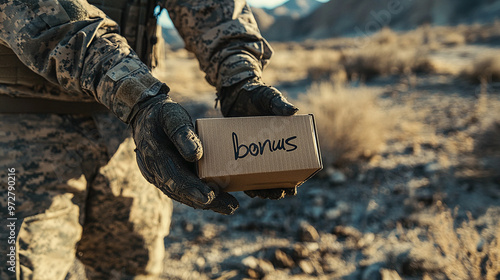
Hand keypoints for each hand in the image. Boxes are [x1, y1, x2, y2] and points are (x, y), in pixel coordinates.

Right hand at [131, 92, 238, 214]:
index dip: (193, 188)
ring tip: (228, 206)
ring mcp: (158, 176)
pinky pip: (182, 190)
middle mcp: (154, 170)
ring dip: (205, 203)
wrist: (145, 116)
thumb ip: (181, 133)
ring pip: (182, 194)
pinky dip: (198, 197)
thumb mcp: (171, 116)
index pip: (174, 177)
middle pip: (181, 191)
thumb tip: (196, 155)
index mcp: (154, 155)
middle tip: (230, 207)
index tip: (211, 197)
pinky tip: (216, 200)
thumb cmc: (162, 114)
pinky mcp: (165, 177)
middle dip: (206, 201)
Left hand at [218, 77, 298, 198]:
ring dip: (261, 189)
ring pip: (260, 178)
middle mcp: (271, 149)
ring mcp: (256, 153)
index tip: (293, 188)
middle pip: (278, 176)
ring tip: (258, 195)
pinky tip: (241, 189)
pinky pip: (243, 171)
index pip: (296, 163)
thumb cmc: (257, 94)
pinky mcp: (241, 152)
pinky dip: (243, 181)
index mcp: (284, 139)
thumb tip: (293, 110)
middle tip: (274, 194)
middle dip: (277, 189)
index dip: (296, 178)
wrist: (236, 93)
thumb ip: (279, 104)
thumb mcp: (269, 97)